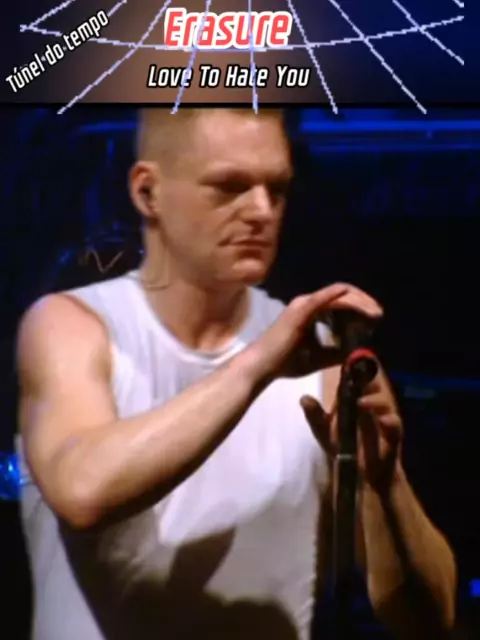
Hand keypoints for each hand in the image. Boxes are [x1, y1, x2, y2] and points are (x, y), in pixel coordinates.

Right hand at [245, 283, 382, 381]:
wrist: (263, 367)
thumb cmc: (286, 362)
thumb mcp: (319, 357)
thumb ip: (337, 351)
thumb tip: (358, 350)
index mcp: (310, 311)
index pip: (340, 300)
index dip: (359, 306)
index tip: (375, 320)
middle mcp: (307, 302)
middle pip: (343, 293)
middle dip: (364, 301)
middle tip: (379, 315)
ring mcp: (304, 303)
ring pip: (339, 293)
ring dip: (360, 301)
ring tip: (376, 314)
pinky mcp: (302, 309)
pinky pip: (327, 298)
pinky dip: (346, 300)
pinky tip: (361, 308)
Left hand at [301, 363, 403, 492]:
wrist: (360, 473)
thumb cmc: (342, 446)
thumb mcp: (324, 431)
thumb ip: (314, 415)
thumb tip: (303, 398)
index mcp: (355, 399)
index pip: (355, 379)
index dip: (353, 367)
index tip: (348, 359)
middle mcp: (372, 403)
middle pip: (373, 384)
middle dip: (368, 377)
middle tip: (359, 373)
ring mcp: (384, 416)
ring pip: (384, 402)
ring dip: (374, 400)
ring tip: (361, 403)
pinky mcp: (394, 433)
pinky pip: (394, 424)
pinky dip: (390, 422)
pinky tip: (384, 421)